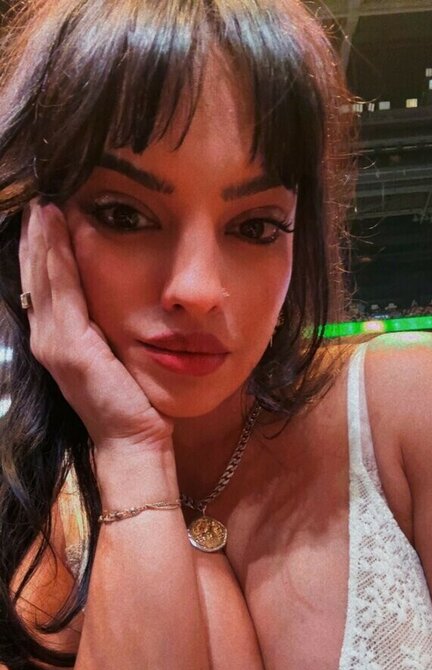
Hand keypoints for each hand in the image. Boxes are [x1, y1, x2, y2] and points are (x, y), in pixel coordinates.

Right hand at [19, 202, 172, 450]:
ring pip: (42, 277)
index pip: (43, 287)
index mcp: (56, 341)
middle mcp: (46, 339)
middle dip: (35, 239)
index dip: (40, 253)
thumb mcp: (111, 356)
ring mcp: (53, 342)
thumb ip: (101, 329)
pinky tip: (54, 227)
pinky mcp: (69, 344)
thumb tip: (109, 299)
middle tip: (36, 202)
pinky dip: (54, 255)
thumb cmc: (129, 400)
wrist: (131, 439)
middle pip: (35, 277)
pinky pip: (60, 288)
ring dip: (41, 239)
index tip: (43, 219)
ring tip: (42, 206)